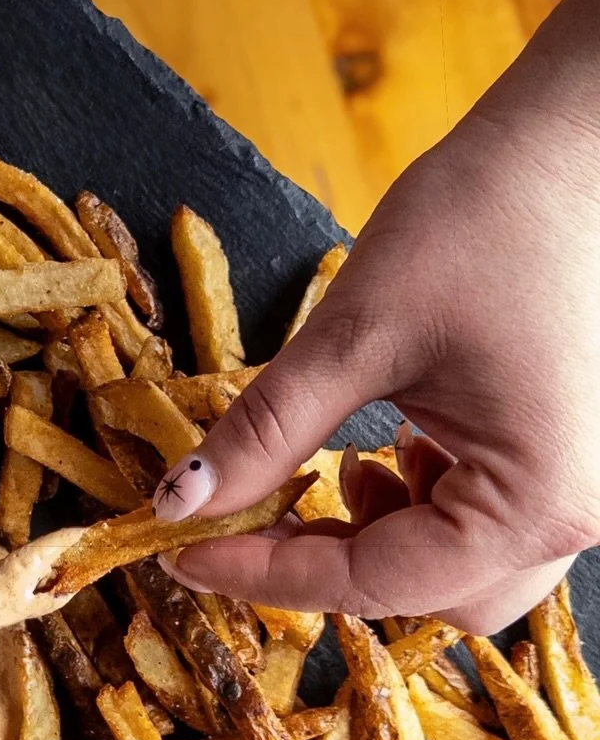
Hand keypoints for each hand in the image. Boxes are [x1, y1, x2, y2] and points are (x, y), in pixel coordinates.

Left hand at [150, 0, 599, 631]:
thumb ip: (266, 430)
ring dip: (375, 541)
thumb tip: (180, 501)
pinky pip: (481, 525)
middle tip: (242, 518)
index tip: (179, 551)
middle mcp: (575, 516)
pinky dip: (416, 509)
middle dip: (327, 566)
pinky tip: (378, 452)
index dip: (263, 571)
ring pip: (454, 571)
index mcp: (534, 499)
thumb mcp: (355, 333)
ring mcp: (579, 491)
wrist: (576, 141)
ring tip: (325, 471)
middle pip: (424, 598)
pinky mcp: (566, 460)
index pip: (373, 581)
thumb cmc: (484, 218)